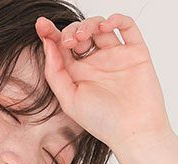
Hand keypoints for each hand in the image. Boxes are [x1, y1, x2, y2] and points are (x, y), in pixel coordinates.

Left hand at [34, 13, 172, 151]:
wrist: (132, 131)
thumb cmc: (101, 121)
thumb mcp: (69, 100)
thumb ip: (55, 73)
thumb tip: (48, 45)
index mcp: (77, 74)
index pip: (61, 48)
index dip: (50, 34)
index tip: (41, 25)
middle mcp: (95, 63)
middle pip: (80, 34)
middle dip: (71, 30)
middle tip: (70, 40)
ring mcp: (116, 55)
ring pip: (101, 26)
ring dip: (90, 23)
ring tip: (85, 35)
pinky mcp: (136, 52)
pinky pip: (127, 27)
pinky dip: (117, 19)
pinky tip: (106, 26)